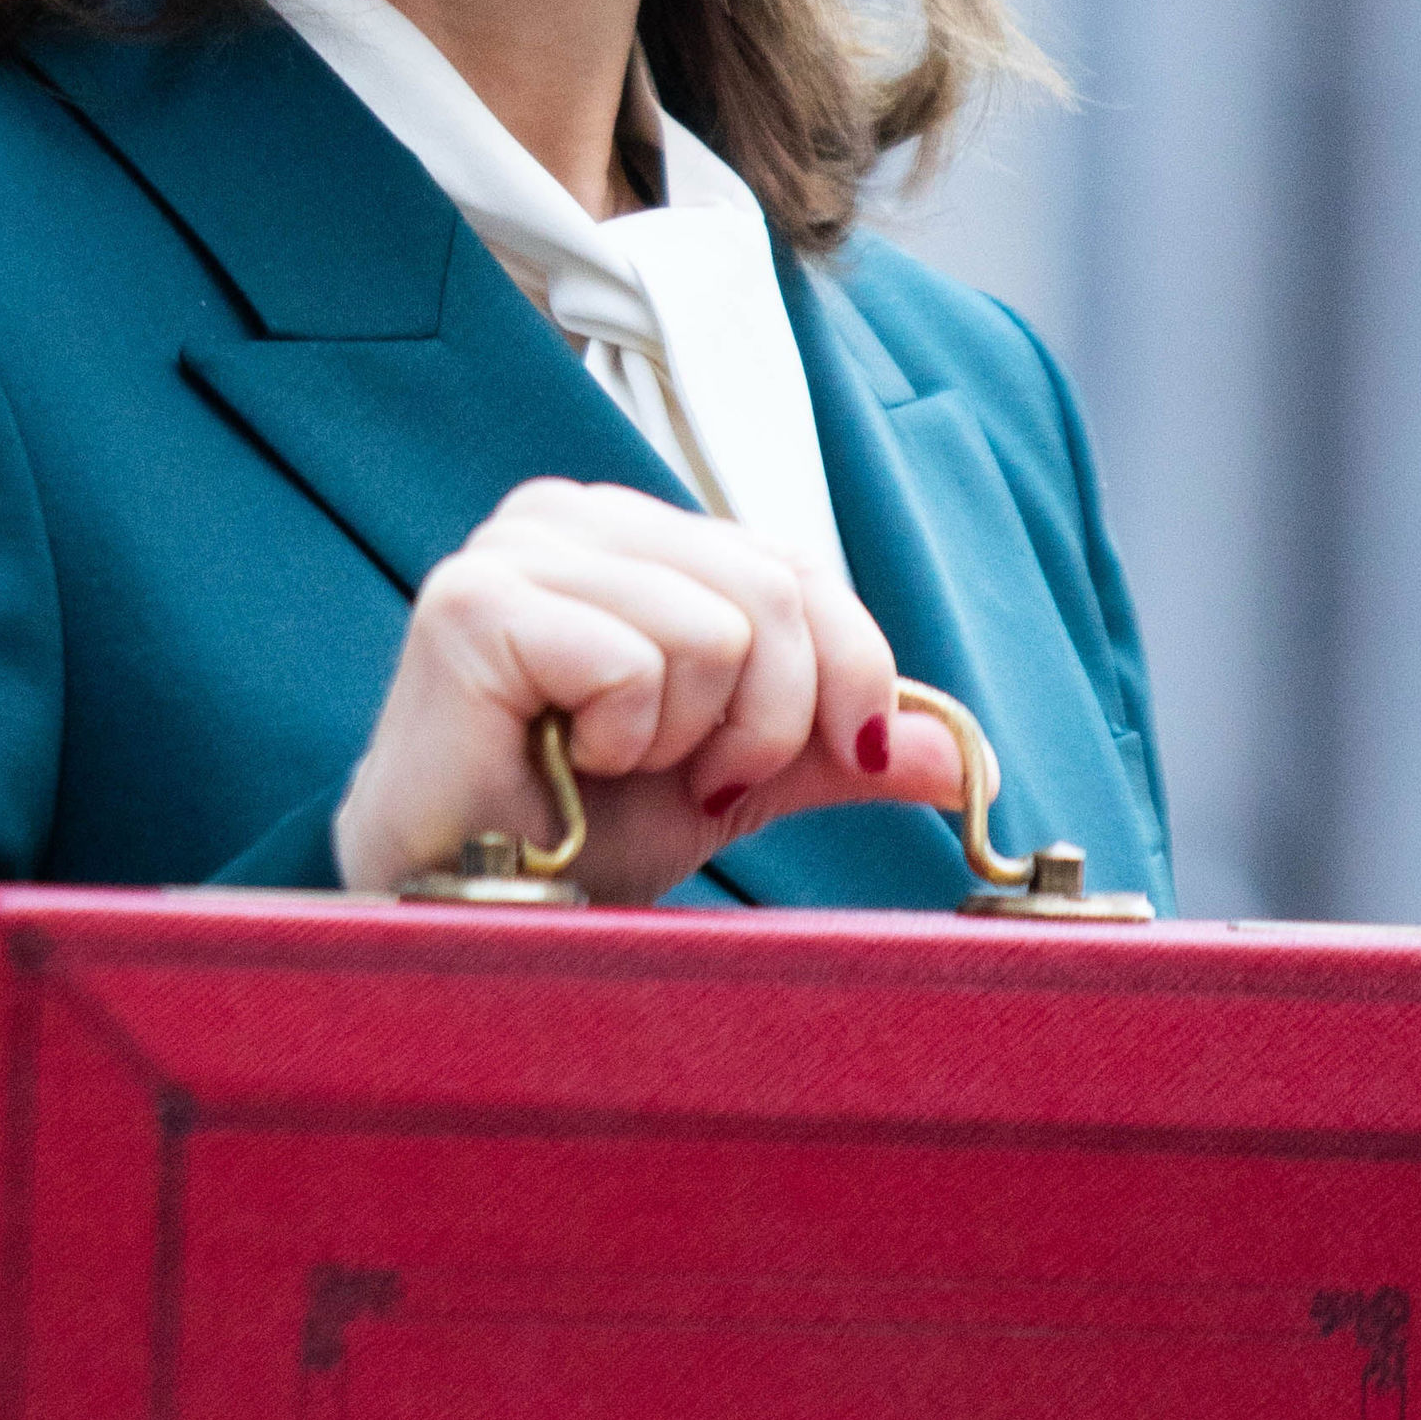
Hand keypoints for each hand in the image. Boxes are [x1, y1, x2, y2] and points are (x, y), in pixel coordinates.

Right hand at [332, 478, 974, 903]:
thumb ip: (832, 746)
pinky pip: (636, 660)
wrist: (465, 903)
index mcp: (633, 533)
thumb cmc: (573, 831)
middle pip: (774, 591)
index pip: (796, 564)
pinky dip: (625, 739)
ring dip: (689, 738)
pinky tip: (563, 762)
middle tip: (697, 781)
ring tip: (611, 769)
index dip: (848, 670)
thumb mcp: (735, 778)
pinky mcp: (475, 604)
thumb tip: (955, 755)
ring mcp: (516, 549)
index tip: (834, 758)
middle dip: (769, 720)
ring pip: (718, 628)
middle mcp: (570, 516)